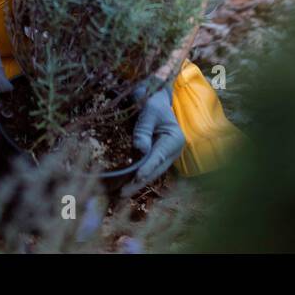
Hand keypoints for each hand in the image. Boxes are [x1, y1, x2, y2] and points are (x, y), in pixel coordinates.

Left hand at [123, 79, 184, 193]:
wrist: (153, 100)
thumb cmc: (152, 102)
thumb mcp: (149, 110)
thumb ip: (144, 129)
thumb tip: (140, 149)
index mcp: (174, 140)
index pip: (160, 157)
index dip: (148, 168)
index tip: (137, 177)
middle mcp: (170, 152)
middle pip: (155, 171)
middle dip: (139, 182)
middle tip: (123, 193)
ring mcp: (162, 157)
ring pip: (149, 174)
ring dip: (135, 183)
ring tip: (119, 194)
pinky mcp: (153, 158)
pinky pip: (144, 170)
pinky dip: (133, 178)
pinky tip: (120, 185)